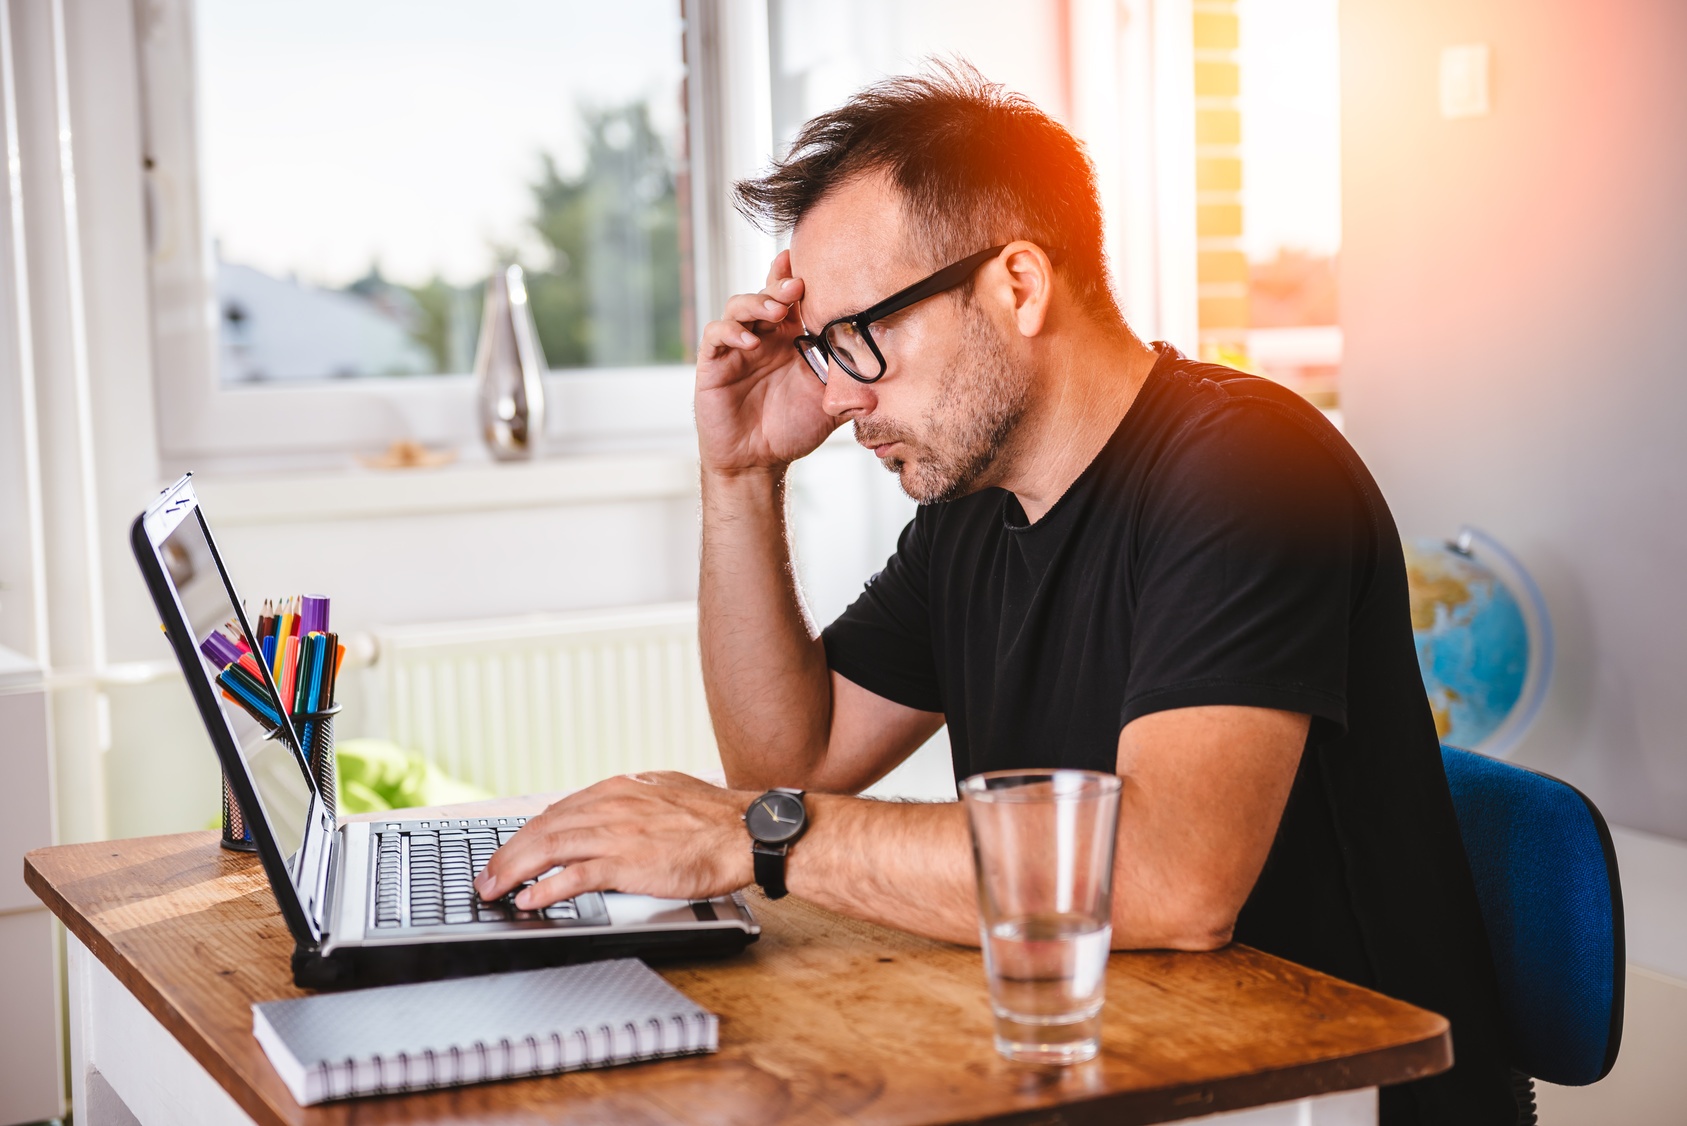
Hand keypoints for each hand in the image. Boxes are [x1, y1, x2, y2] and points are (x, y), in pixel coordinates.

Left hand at [473, 772, 753, 908]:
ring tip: (494, 890)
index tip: (511, 851)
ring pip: (549, 849)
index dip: (527, 835)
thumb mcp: (664, 790)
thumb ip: (634, 800)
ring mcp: (617, 834)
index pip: (557, 811)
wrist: (744, 831)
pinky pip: (575, 877)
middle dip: (507, 854)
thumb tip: (614, 808)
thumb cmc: (714, 817)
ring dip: (514, 871)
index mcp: (617, 789)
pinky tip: (530, 900)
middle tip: (487, 877)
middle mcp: (610, 806)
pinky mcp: (628, 863)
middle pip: (542, 828)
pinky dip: (547, 889)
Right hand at [695, 251, 839, 474]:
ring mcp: (737, 348)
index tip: (810, 263)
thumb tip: (891, 386)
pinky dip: (731, 331)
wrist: (759, 462)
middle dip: (780, 284)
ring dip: (757, 303)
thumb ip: (855, 394)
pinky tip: (750, 343)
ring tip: (776, 311)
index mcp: (790, 339)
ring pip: (739, 306)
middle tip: (797, 285)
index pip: (792, 299)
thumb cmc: (792, 430)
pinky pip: (716, 335)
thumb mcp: (830, 409)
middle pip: (766, 294)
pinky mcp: (714, 364)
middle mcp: (764, 337)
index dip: (797, 278)